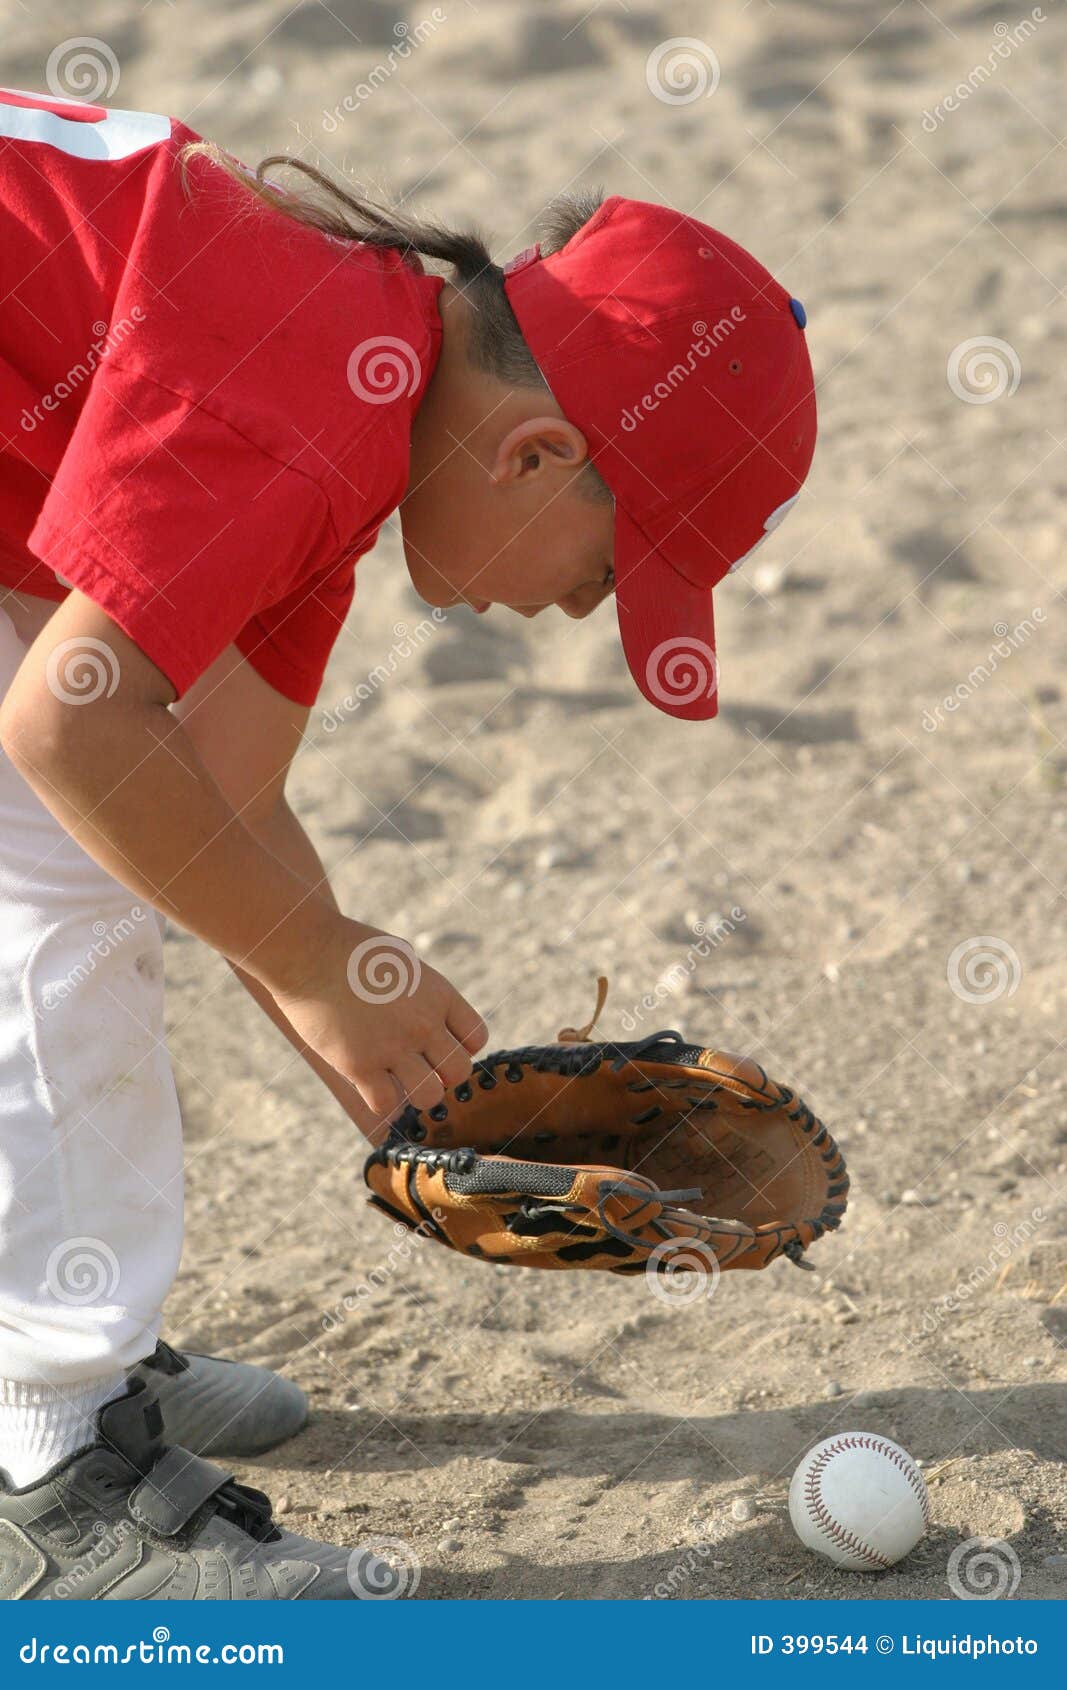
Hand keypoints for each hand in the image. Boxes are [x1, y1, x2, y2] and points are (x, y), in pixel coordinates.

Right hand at [270, 917, 487, 1134]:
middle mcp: (424, 1023)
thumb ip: (422, 988)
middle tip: (419, 1067)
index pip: (476, 1038)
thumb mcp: (402, 958)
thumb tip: (428, 1005)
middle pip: (459, 1072)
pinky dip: (382, 1103)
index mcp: (439, 994)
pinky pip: (386, 1105)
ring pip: (430, 1096)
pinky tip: (370, 1087)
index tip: (438, 1044)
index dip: (460, 1047)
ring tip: (396, 1079)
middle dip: (443, 1075)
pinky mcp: (359, 1066)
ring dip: (416, 1093)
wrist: (307, 950)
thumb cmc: (349, 949)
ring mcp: (393, 1047)